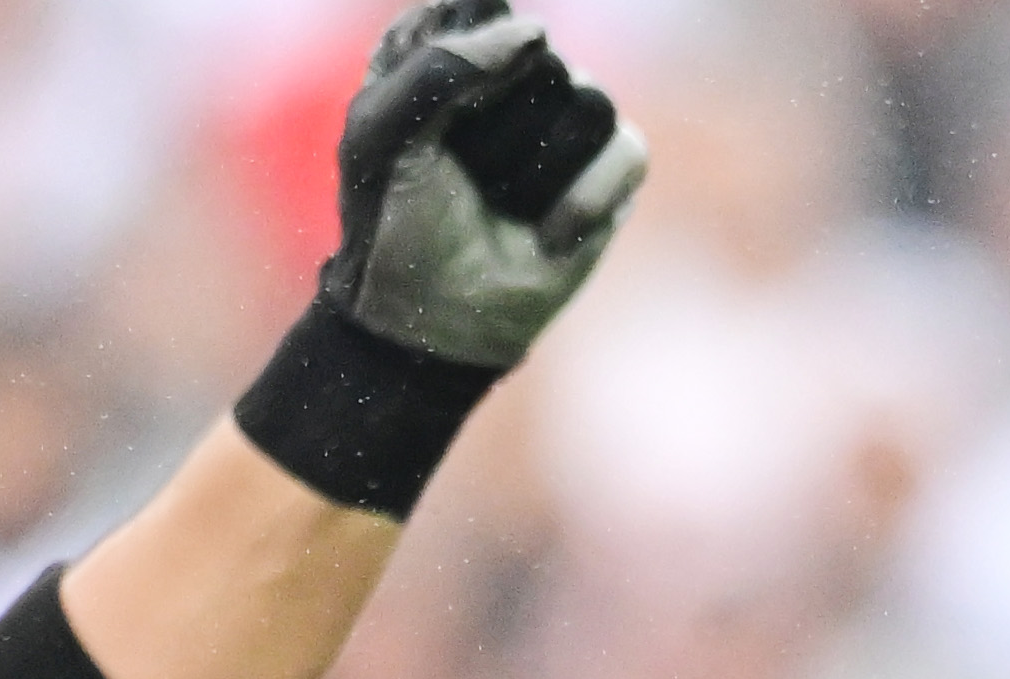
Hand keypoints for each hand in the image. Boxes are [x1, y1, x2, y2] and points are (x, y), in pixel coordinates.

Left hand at [319, 0, 645, 374]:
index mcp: (448, 44)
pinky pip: (626, 150)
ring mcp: (567, 116)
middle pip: (539, 57)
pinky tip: (548, 233)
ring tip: (506, 203)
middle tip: (464, 175)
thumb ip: (441, 66)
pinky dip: (585, 199)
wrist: (434, 316)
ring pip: (588, 97)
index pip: (481, 7)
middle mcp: (515, 70)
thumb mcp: (383, 133)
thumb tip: (538, 35)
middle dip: (494, 128)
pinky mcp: (613, 168)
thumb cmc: (398, 218)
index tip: (433, 120)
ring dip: (537, 168)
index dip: (463, 61)